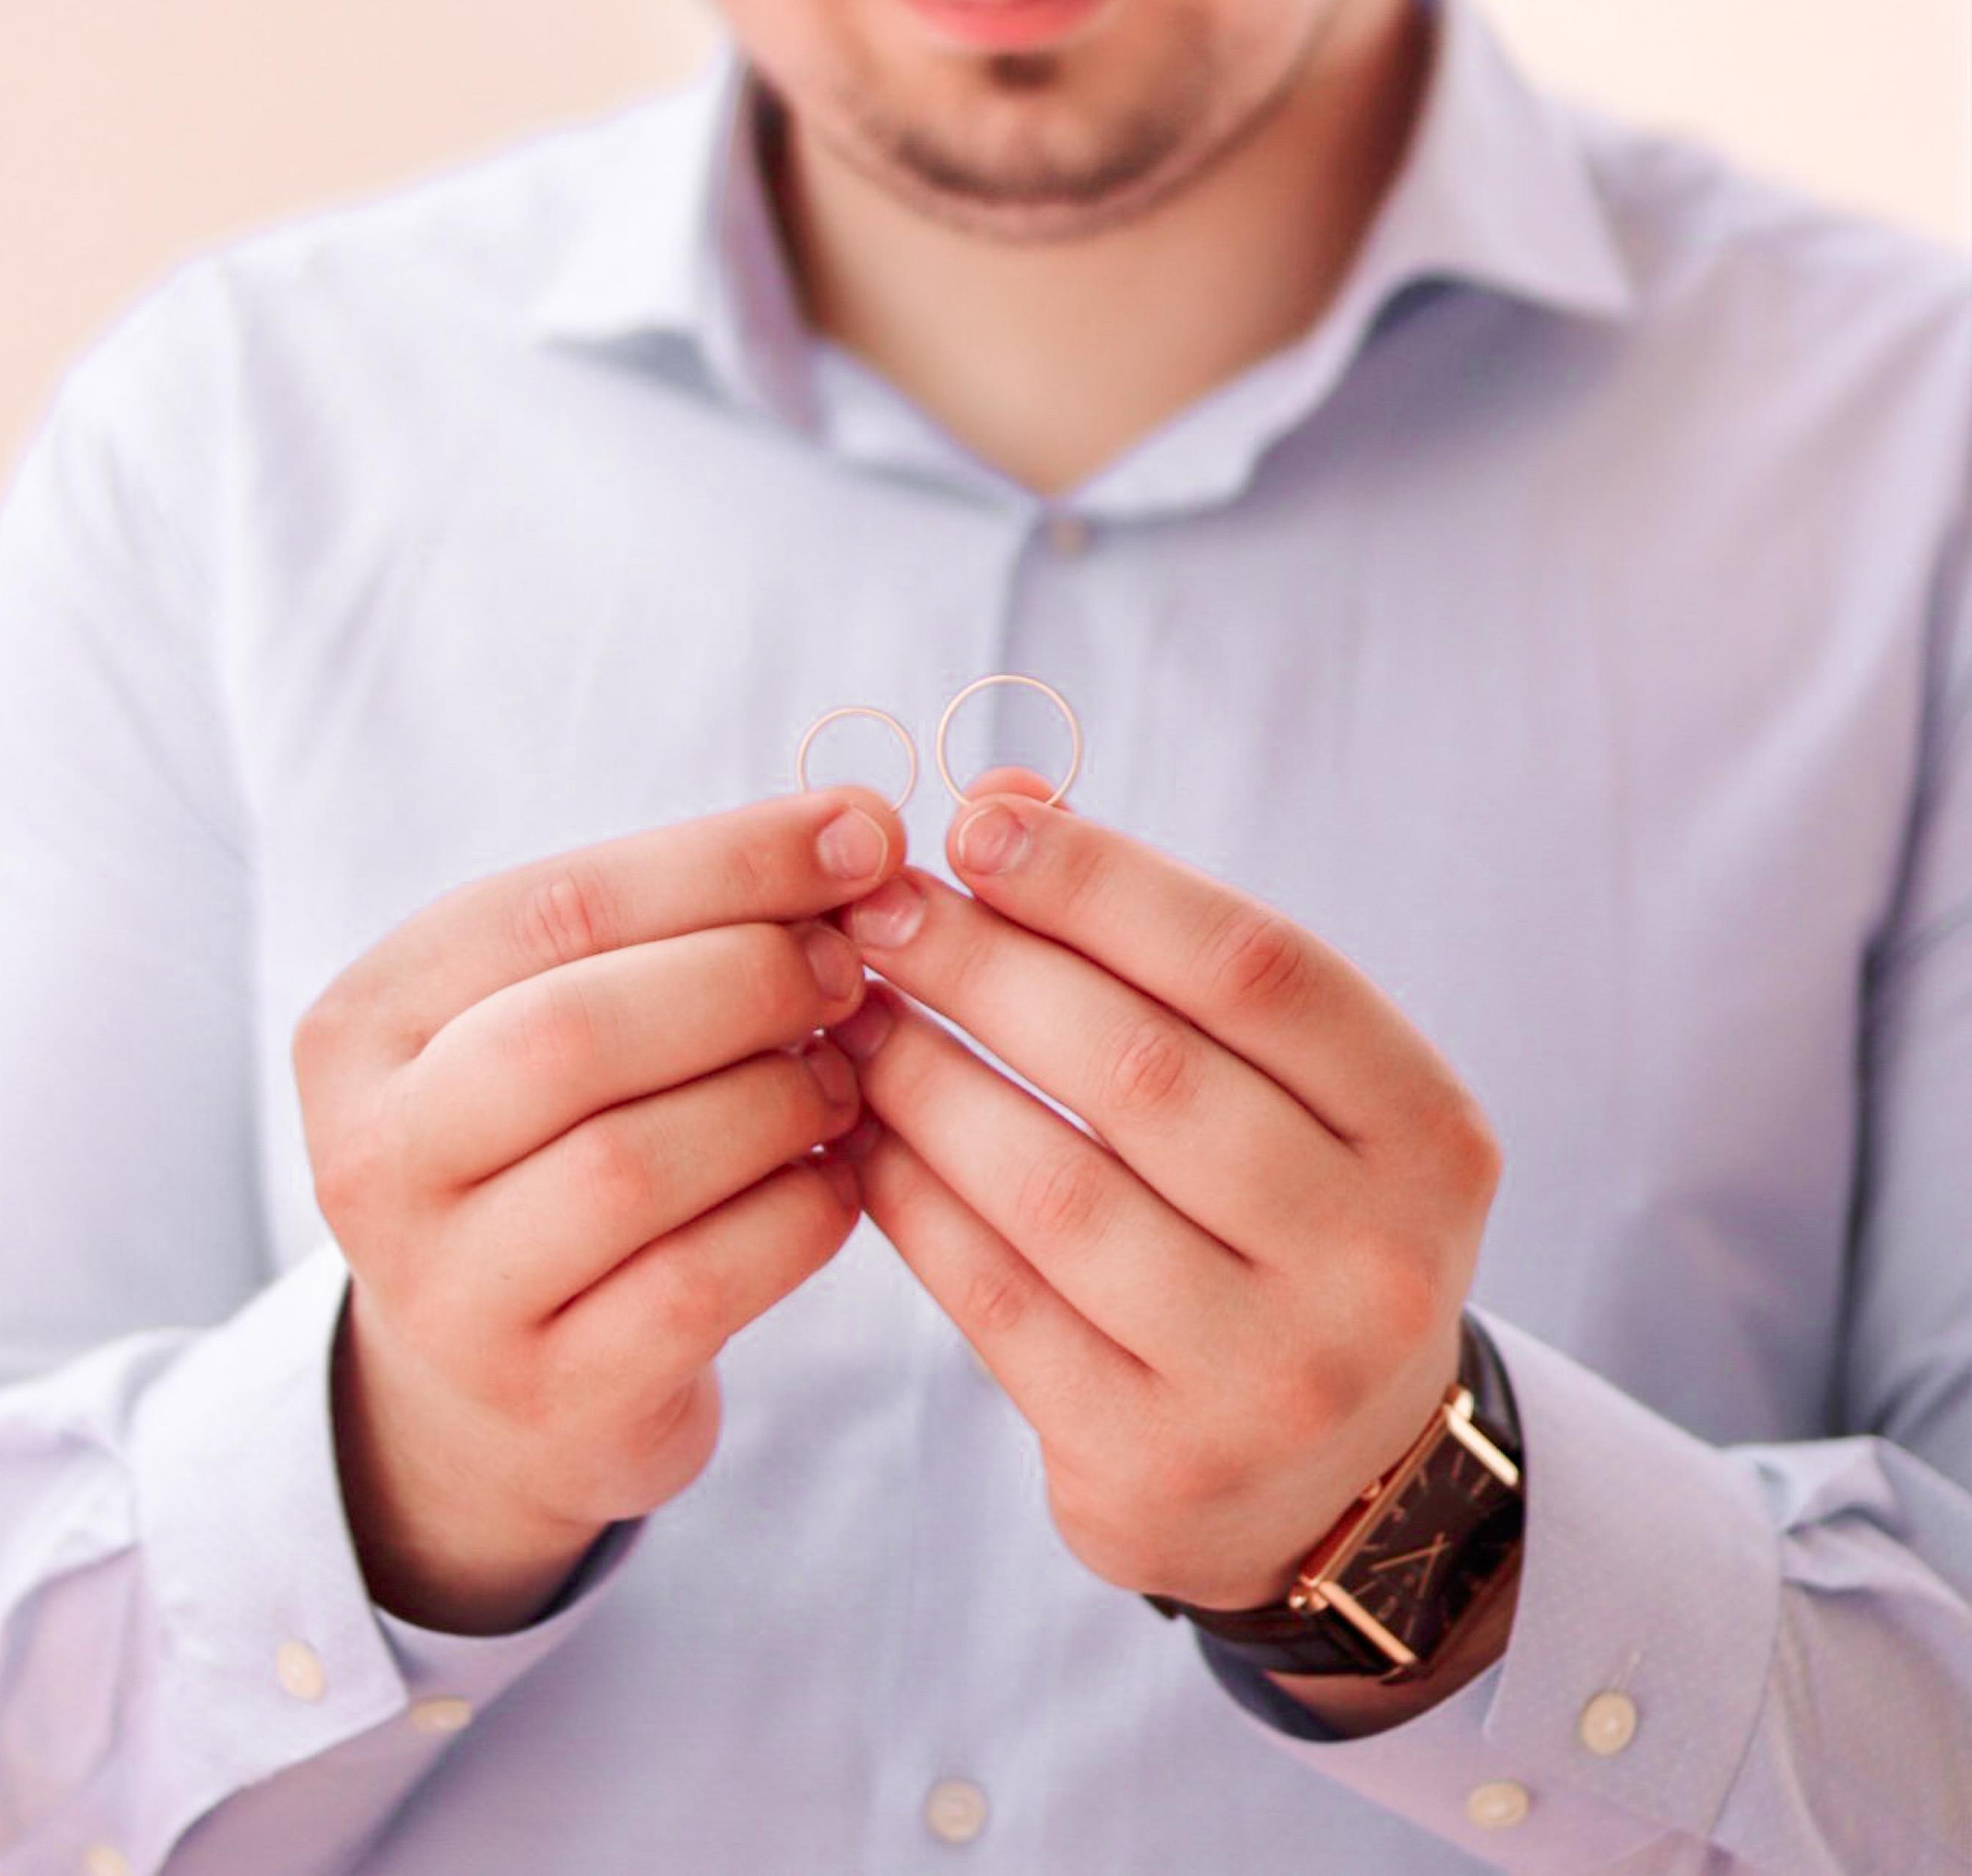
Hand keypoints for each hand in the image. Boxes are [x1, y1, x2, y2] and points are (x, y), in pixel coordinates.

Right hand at [292, 788, 898, 1629]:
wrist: (495, 1382)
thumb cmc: (557, 1137)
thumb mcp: (565, 1006)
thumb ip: (680, 917)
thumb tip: (861, 831)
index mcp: (364, 1023)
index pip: (558, 905)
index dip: (728, 859)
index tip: (865, 833)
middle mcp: (373, 1158)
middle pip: (576, 1031)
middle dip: (746, 978)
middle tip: (849, 967)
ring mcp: (449, 1295)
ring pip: (635, 1164)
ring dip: (778, 1098)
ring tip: (838, 1074)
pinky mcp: (549, 1397)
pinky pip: (701, 1283)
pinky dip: (798, 1211)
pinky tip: (837, 1177)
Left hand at [829, 773, 1501, 1626]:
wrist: (1342, 1484)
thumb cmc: (1289, 1219)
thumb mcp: (1291, 1087)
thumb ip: (1166, 946)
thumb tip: (1005, 800)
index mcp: (1429, 1132)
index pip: (1249, 964)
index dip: (1101, 881)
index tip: (976, 823)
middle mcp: (1374, 1259)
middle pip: (1144, 1069)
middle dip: (988, 967)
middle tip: (881, 911)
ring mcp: (1271, 1378)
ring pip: (1055, 1186)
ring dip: (927, 1077)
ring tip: (855, 1011)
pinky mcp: (1156, 1466)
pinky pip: (997, 1299)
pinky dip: (911, 1197)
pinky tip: (857, 1130)